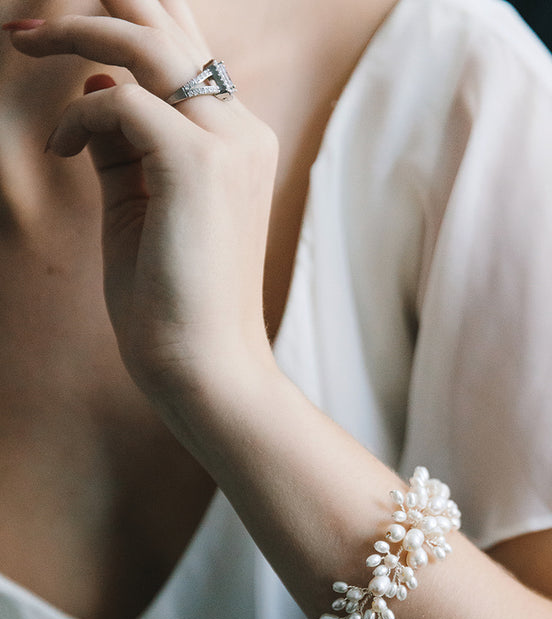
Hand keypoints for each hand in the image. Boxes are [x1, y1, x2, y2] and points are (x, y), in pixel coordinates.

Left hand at [6, 0, 277, 400]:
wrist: (204, 364)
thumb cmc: (172, 297)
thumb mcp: (140, 203)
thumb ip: (123, 142)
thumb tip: (93, 79)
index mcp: (240, 140)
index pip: (185, 47)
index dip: (124, 17)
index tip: (58, 29)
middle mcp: (243, 130)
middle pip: (169, 19)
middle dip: (96, 3)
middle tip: (29, 25)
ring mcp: (227, 144)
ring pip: (147, 40)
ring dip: (77, 30)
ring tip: (24, 43)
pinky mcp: (197, 166)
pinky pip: (118, 99)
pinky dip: (77, 116)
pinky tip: (60, 149)